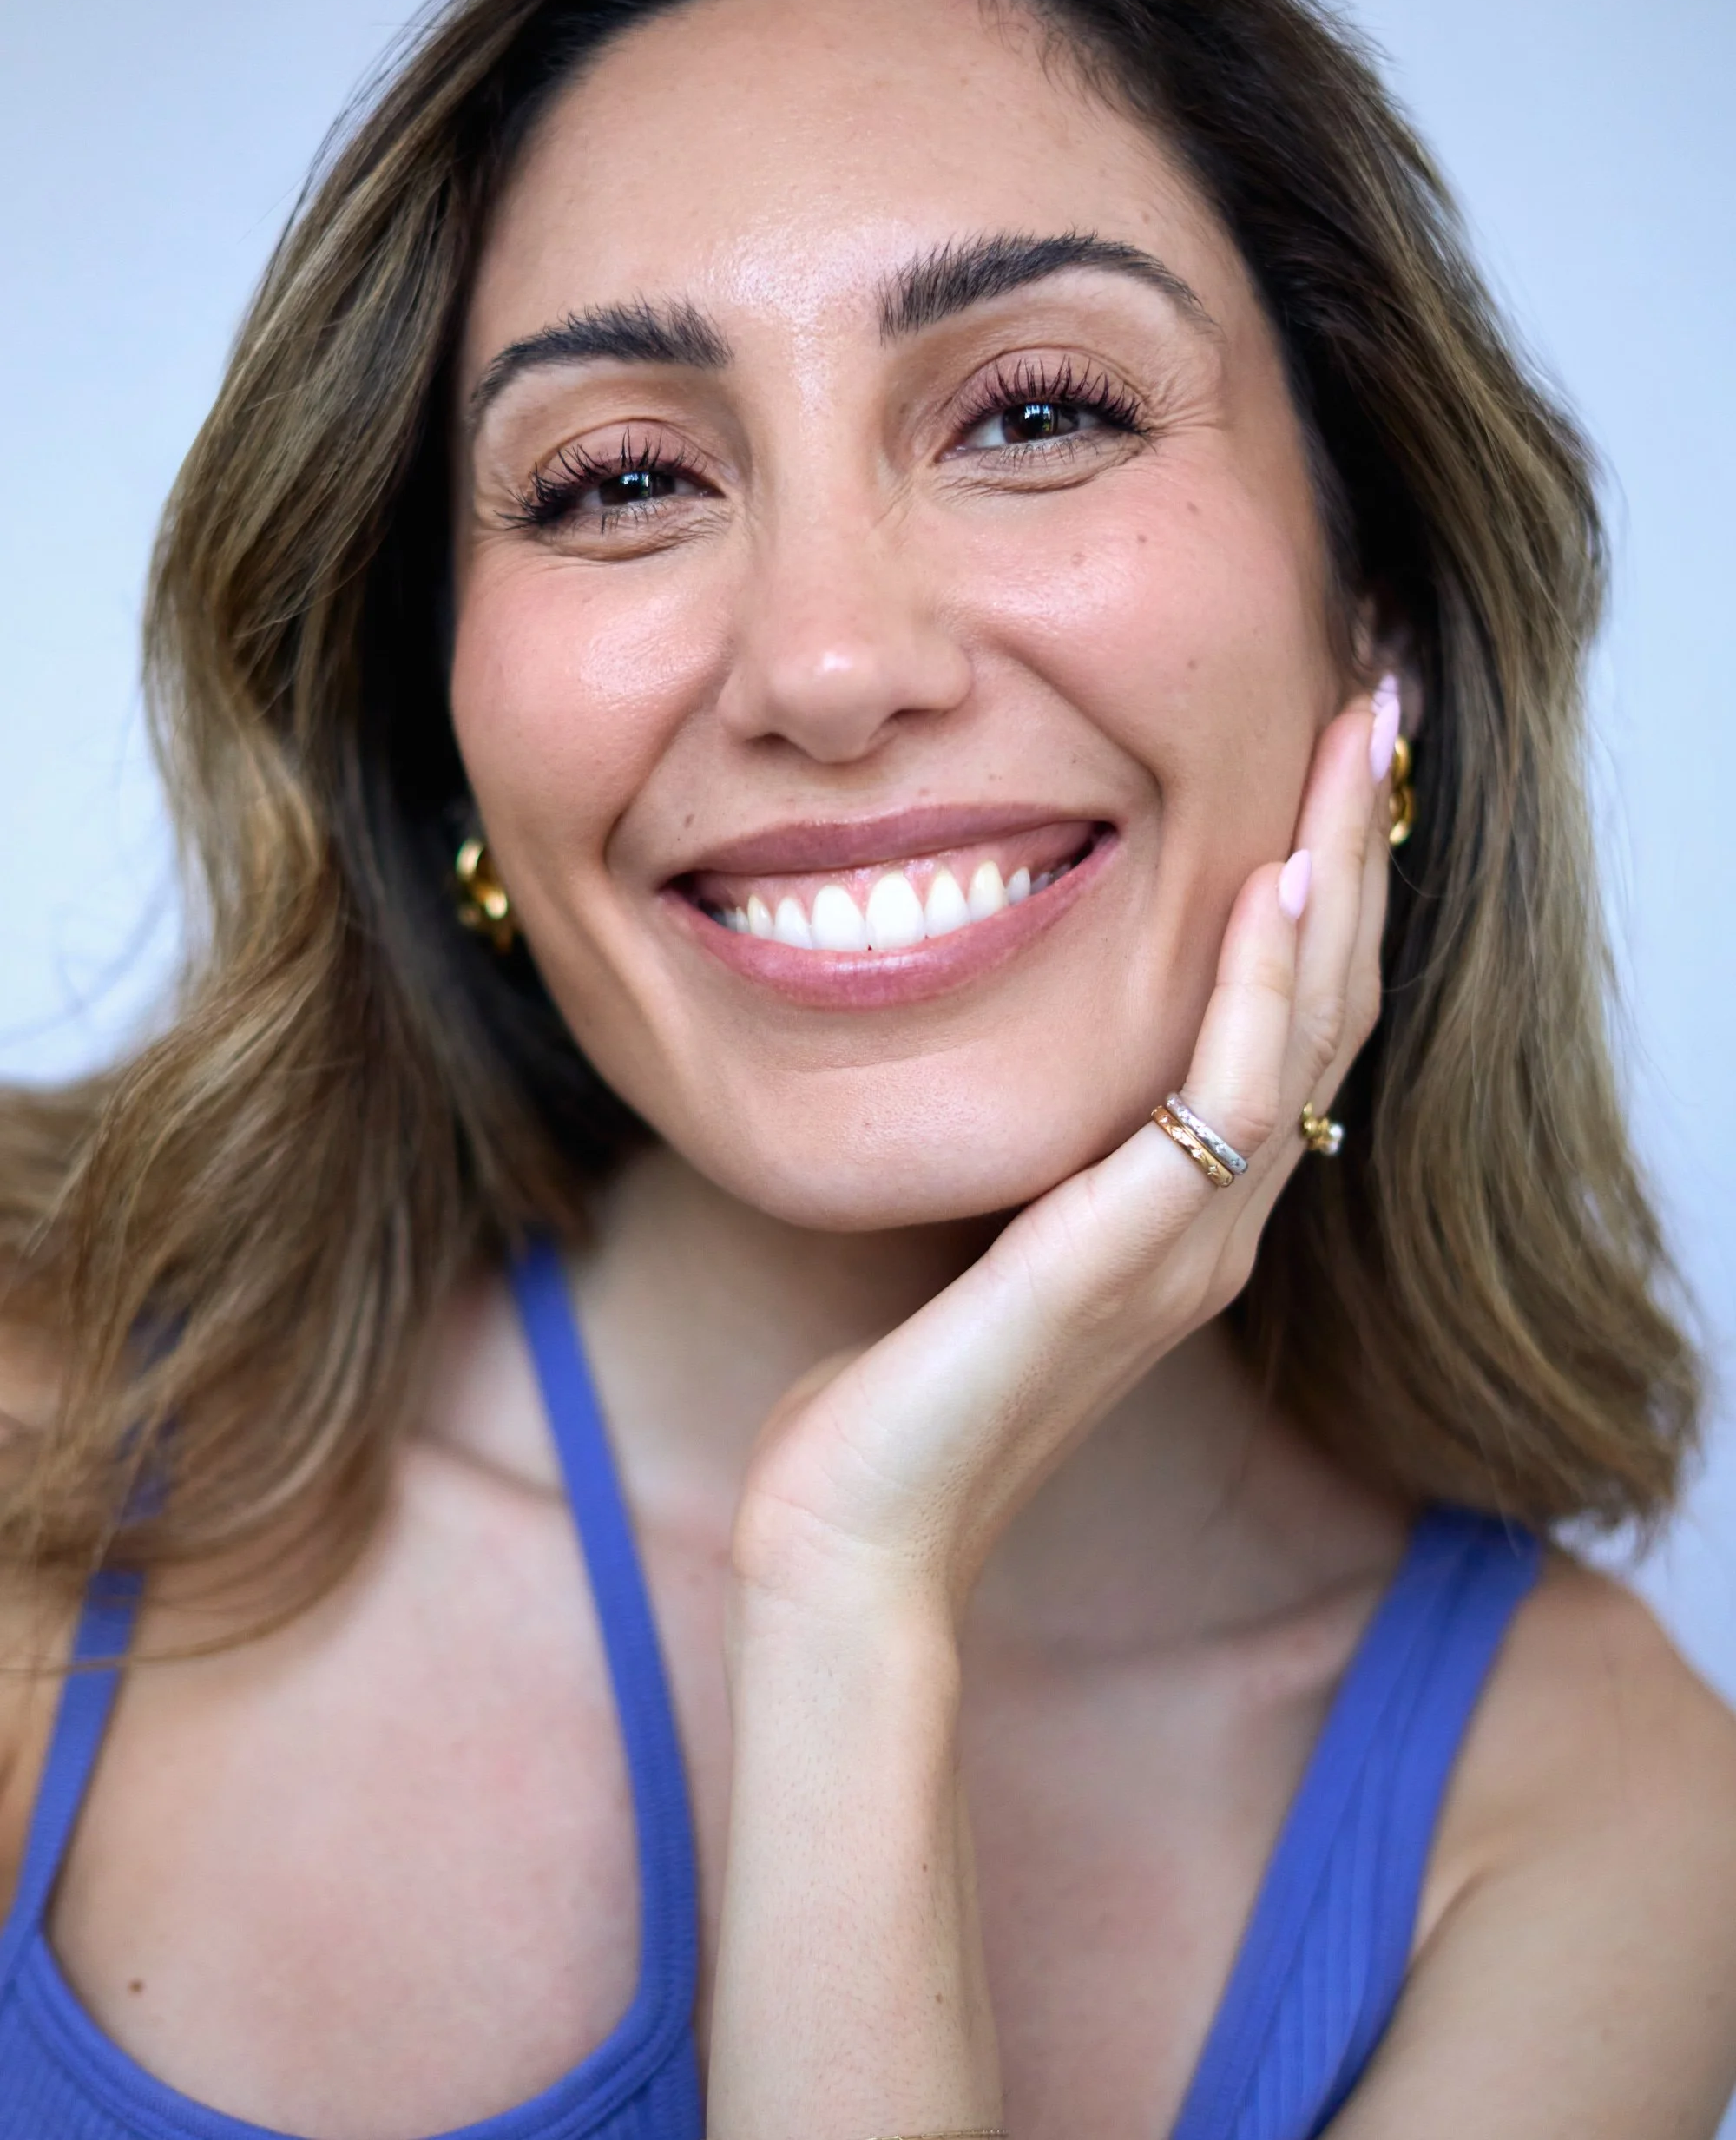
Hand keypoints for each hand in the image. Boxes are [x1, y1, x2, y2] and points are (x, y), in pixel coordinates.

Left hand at [730, 688, 1393, 1624]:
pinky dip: (1260, 983)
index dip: (1321, 887)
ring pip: (1308, 1025)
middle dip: (1354, 845)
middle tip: (1374, 705)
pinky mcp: (1134, 1254)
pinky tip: (1272, 885)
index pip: (1288, 1021)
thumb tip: (1023, 1054)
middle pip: (1328, 1000)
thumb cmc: (898, 1389)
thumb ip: (1037, 1153)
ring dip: (1336, 875)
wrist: (858, 1530)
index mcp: (1188, 1212)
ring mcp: (1193, 1241)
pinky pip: (1235, 1095)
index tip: (1319, 760)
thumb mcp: (983, 1232)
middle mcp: (1218, 1221)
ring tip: (1353, 744)